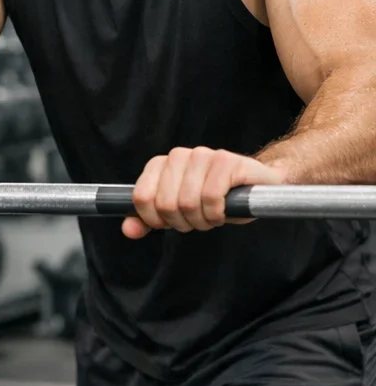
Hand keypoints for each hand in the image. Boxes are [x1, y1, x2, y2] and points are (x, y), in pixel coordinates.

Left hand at [123, 147, 285, 239]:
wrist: (256, 185)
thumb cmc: (214, 198)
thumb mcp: (178, 211)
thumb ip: (150, 220)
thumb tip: (128, 230)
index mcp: (161, 164)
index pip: (142, 197)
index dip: (155, 219)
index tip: (170, 223)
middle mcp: (178, 155)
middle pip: (165, 204)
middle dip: (182, 223)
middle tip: (197, 221)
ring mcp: (202, 155)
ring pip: (188, 202)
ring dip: (202, 220)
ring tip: (211, 215)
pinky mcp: (226, 161)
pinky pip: (211, 198)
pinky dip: (217, 213)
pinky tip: (224, 211)